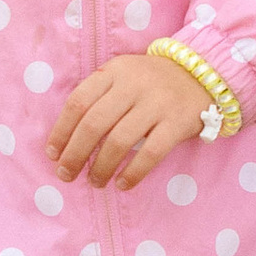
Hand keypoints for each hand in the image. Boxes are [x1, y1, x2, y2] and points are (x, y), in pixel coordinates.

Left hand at [51, 50, 212, 187]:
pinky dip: (133, 172)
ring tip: (95, 182)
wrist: (203, 72)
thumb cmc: (152, 81)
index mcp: (114, 71)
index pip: (78, 101)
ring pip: (119, 140)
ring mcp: (157, 103)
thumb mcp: (123, 76)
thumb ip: (99, 97)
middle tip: (66, 174)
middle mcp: (133, 85)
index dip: (61, 130)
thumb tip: (68, 141)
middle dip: (75, 154)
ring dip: (101, 167)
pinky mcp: (178, 122)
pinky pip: (151, 153)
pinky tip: (122, 183)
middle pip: (94, 123)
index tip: (52, 153)